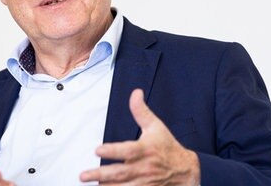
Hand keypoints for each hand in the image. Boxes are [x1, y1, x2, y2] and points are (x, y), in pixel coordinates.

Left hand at [80, 89, 199, 184]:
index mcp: (145, 150)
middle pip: (120, 172)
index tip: (97, 150)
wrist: (186, 170)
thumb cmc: (167, 147)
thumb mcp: (156, 126)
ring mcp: (144, 182)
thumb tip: (135, 93)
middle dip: (101, 174)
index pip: (127, 151)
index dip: (112, 151)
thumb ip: (141, 111)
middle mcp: (143, 167)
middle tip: (84, 175)